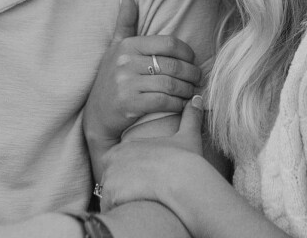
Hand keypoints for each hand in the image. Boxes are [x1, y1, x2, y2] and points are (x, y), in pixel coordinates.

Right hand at [83, 0, 202, 155]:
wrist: (96, 117)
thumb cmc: (111, 78)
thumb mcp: (115, 49)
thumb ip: (125, 23)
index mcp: (127, 46)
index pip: (168, 43)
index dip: (187, 52)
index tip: (193, 60)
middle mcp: (125, 62)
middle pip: (172, 65)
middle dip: (191, 73)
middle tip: (198, 79)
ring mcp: (125, 84)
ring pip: (170, 84)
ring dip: (187, 90)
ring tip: (192, 91)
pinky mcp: (128, 105)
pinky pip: (163, 101)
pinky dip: (178, 103)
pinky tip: (182, 104)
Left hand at [99, 97, 205, 212]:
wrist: (184, 183)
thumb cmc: (186, 162)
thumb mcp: (188, 137)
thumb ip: (190, 117)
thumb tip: (197, 99)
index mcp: (128, 145)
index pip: (119, 157)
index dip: (131, 168)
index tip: (145, 175)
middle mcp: (115, 159)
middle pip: (111, 174)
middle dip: (122, 182)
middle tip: (141, 188)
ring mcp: (110, 177)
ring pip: (109, 191)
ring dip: (120, 196)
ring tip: (140, 198)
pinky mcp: (111, 194)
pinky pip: (110, 205)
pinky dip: (121, 207)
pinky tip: (138, 206)